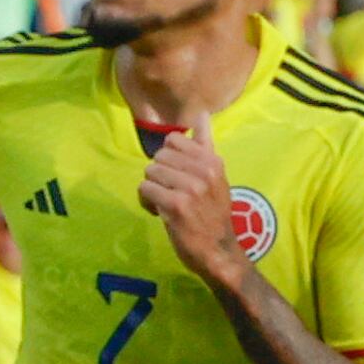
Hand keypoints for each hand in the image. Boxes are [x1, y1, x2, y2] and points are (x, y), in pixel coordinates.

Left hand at [138, 116, 242, 282]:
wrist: (218, 249)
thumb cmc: (212, 212)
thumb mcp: (215, 175)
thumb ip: (204, 145)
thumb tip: (202, 114)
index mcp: (212, 160)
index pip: (173, 140)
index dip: (168, 159)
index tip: (177, 176)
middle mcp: (203, 170)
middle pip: (158, 157)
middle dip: (158, 176)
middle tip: (171, 193)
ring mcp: (191, 187)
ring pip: (149, 173)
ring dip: (152, 190)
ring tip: (166, 204)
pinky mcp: (176, 205)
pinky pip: (145, 190)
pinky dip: (147, 203)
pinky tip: (160, 213)